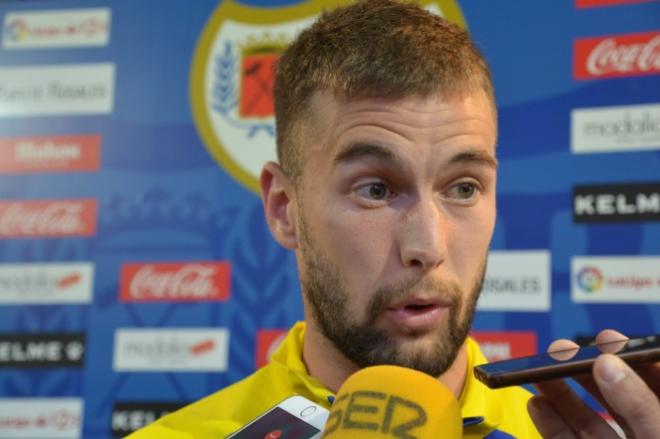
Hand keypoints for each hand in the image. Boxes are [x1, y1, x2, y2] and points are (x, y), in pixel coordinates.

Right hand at [527, 330, 659, 437]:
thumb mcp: (659, 435)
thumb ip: (640, 405)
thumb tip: (606, 364)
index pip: (656, 381)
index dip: (634, 356)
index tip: (608, 338)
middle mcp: (645, 434)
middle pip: (614, 394)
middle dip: (585, 369)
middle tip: (563, 349)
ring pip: (587, 418)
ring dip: (559, 392)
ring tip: (538, 372)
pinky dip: (550, 423)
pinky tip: (537, 405)